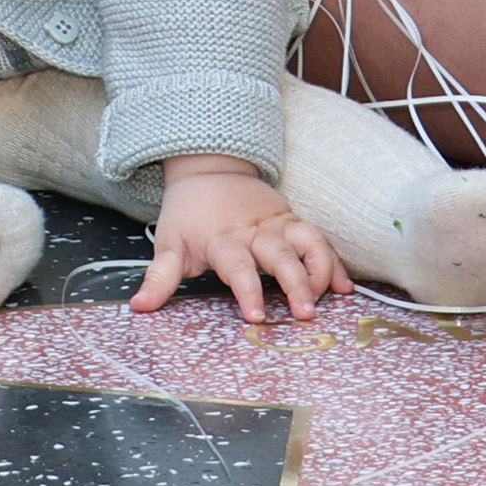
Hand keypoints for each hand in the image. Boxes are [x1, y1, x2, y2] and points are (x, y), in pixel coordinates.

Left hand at [135, 162, 344, 321]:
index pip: (237, 266)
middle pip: (280, 256)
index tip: (256, 316)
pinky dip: (334, 261)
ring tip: (330, 299)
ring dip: (321, 270)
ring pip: (307, 243)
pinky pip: (319, 239)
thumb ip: (160, 277)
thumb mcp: (169, 243)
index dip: (247, 290)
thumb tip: (140, 306)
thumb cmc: (188, 213)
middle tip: (305, 313)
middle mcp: (254, 231)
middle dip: (295, 284)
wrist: (207, 169)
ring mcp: (277, 224)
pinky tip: (345, 286)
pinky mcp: (292, 220)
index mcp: (223, 239)